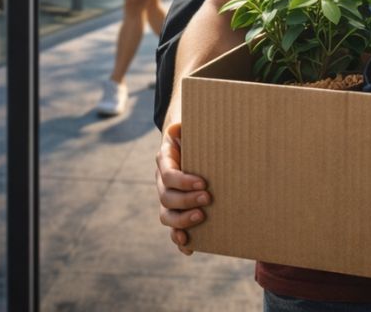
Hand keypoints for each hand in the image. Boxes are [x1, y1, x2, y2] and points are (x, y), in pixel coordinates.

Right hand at [156, 122, 210, 254]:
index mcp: (164, 159)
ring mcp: (167, 198)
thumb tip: (182, 126)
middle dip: (186, 201)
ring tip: (201, 218)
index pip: (168, 175)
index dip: (183, 181)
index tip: (203, 183)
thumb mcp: (190, 125)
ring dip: (182, 221)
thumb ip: (187, 124)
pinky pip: (173, 230)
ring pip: (166, 215)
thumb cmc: (194, 134)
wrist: (190, 144)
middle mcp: (162, 182)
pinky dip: (179, 240)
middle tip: (208, 199)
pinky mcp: (176, 211)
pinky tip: (190, 247)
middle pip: (166, 197)